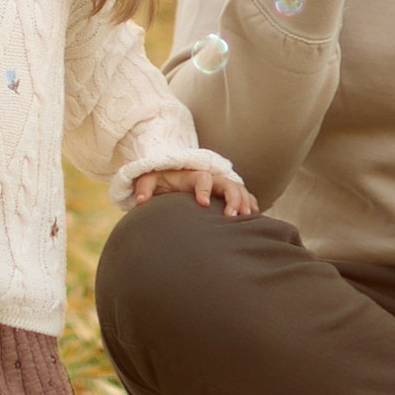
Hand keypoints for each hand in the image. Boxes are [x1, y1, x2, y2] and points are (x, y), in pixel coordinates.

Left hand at [130, 157, 255, 216]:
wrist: (172, 178)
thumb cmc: (161, 181)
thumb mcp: (150, 180)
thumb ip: (144, 188)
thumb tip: (140, 202)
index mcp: (192, 176)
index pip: (202, 178)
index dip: (204, 189)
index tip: (203, 203)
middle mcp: (211, 179)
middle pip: (228, 184)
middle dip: (233, 198)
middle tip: (231, 216)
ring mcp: (221, 186)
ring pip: (240, 190)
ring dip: (245, 203)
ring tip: (245, 219)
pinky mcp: (227, 195)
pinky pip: (245, 196)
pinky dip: (251, 204)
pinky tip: (254, 218)